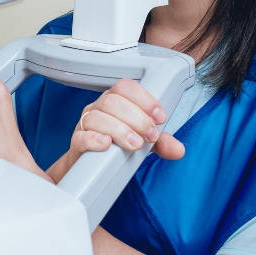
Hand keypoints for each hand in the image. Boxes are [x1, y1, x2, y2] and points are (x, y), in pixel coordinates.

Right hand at [47, 79, 183, 182]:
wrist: (92, 167)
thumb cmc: (117, 146)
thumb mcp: (143, 142)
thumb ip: (161, 143)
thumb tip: (178, 150)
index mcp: (115, 100)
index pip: (126, 87)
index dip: (144, 99)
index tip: (160, 117)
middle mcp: (99, 107)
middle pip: (113, 101)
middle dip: (137, 118)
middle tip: (150, 136)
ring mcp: (86, 124)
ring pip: (98, 116)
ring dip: (120, 130)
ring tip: (135, 144)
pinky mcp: (77, 142)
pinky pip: (81, 136)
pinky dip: (94, 139)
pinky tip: (107, 144)